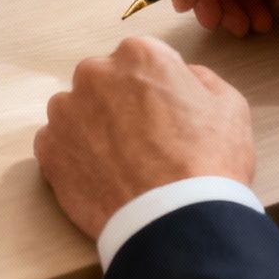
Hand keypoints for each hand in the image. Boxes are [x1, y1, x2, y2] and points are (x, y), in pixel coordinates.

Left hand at [33, 37, 253, 238]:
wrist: (177, 222)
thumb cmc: (207, 164)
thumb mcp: (229, 105)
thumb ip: (200, 79)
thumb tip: (185, 77)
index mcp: (139, 56)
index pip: (140, 59)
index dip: (154, 87)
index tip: (162, 110)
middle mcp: (96, 74)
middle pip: (104, 81)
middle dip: (118, 103)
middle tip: (142, 139)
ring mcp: (66, 112)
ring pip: (76, 111)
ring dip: (93, 128)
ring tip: (122, 162)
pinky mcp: (49, 149)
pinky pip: (58, 144)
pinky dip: (75, 157)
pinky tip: (103, 176)